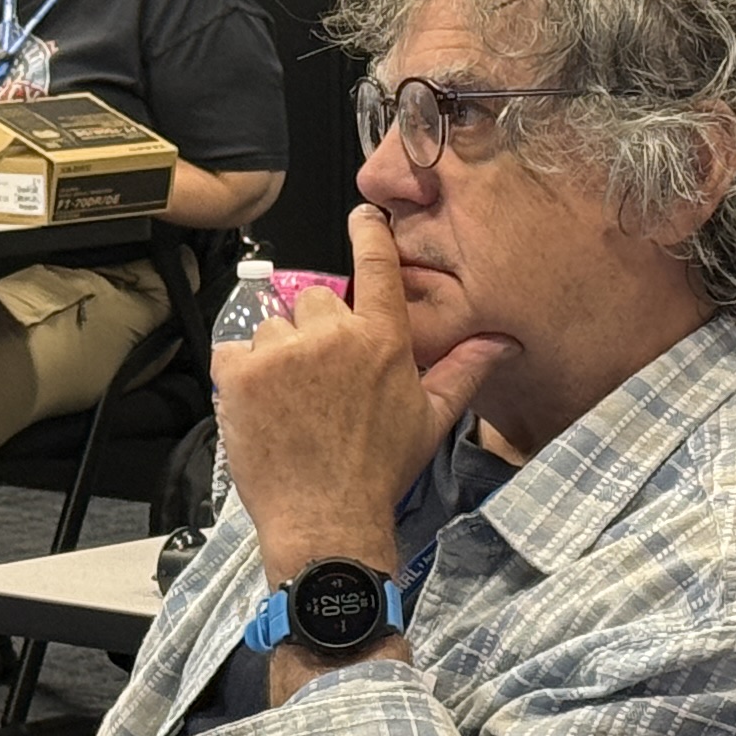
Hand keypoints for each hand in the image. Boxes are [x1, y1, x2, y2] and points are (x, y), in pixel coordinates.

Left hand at [212, 206, 516, 581]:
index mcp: (382, 340)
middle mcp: (332, 336)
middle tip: (321, 380)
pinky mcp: (240, 373)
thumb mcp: (431, 419)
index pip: (376, 264)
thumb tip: (501, 342)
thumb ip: (464, 370)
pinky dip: (241, 372)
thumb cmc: (378, 473)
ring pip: (273, 326)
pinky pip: (234, 348)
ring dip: (278, 354)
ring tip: (292, 402)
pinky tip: (263, 406)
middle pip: (315, 298)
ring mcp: (283, 353)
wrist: (326, 519)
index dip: (368, 232)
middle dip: (316, 330)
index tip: (362, 216)